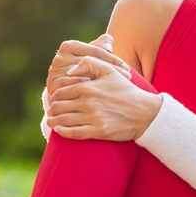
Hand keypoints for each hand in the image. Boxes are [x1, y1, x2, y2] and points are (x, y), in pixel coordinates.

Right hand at [46, 34, 131, 95]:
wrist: (65, 93)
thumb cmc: (83, 71)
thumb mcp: (92, 57)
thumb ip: (101, 45)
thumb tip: (108, 46)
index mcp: (68, 46)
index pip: (95, 51)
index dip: (113, 59)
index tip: (127, 68)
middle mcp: (59, 58)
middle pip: (90, 63)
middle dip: (111, 70)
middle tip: (128, 77)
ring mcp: (54, 72)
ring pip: (83, 75)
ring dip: (102, 82)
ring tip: (119, 87)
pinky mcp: (53, 87)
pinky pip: (74, 89)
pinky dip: (88, 92)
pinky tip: (102, 95)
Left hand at [46, 57, 161, 140]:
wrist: (145, 113)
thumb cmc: (126, 91)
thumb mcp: (110, 70)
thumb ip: (89, 63)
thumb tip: (70, 71)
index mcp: (88, 86)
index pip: (61, 91)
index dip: (54, 95)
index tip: (53, 98)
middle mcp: (88, 102)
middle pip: (59, 106)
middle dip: (52, 109)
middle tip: (51, 111)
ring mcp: (92, 118)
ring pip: (63, 120)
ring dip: (53, 121)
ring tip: (51, 121)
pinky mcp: (98, 131)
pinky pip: (73, 133)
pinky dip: (62, 132)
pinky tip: (60, 131)